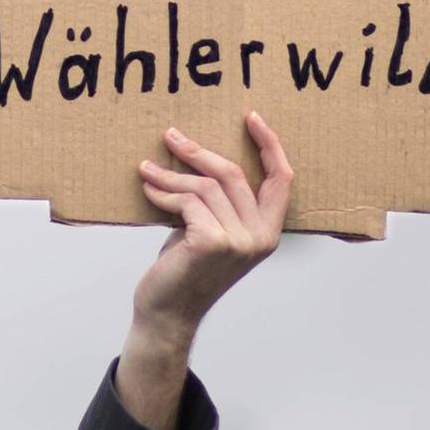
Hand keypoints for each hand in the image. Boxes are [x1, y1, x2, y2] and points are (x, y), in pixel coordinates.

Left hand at [114, 111, 292, 429]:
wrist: (167, 312)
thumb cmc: (186, 268)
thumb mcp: (211, 229)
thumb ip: (219, 202)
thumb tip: (197, 154)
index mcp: (269, 232)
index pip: (282, 179)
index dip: (270, 145)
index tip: (251, 116)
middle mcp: (260, 237)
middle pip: (234, 173)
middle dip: (198, 151)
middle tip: (171, 136)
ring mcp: (239, 241)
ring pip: (204, 186)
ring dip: (171, 174)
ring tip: (147, 170)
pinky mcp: (212, 242)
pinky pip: (187, 201)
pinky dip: (164, 192)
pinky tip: (148, 189)